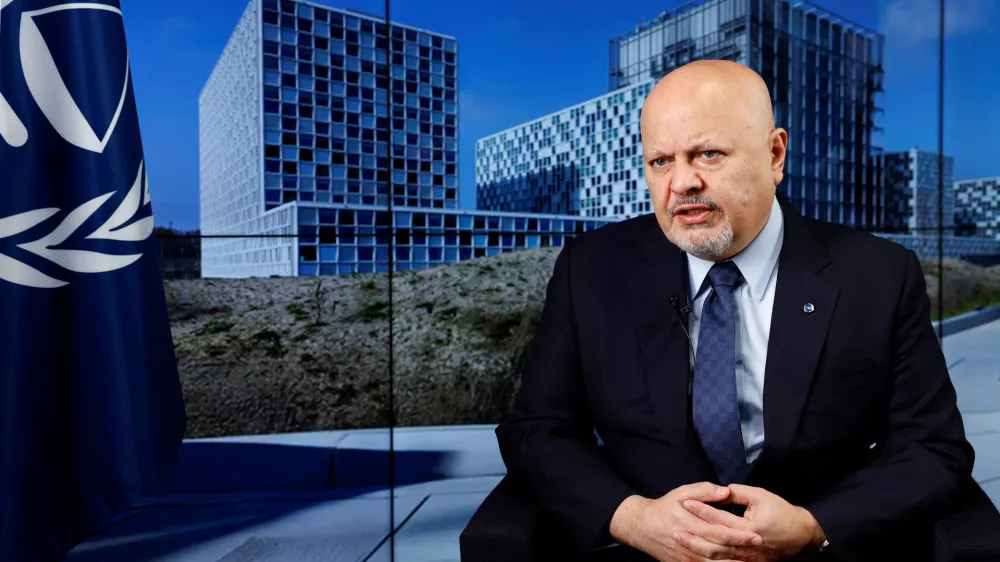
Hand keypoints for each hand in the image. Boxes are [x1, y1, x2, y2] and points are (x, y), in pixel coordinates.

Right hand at [610, 483, 763, 560]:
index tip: (757, 535)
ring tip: (751, 560)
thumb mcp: (682, 492)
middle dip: (742, 552)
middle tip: (760, 550)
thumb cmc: (664, 507)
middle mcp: (690, 543)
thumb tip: (725, 492)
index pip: (721, 532)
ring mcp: (686, 557)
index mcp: (691, 523)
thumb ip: (705, 491)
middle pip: (721, 551)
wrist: (642, 526)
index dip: (740, 536)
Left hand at [680, 484, 825, 560]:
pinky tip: (696, 557)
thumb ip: (739, 493)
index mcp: (749, 527)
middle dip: (693, 535)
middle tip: (674, 529)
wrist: (801, 535)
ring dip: (698, 550)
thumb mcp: (762, 496)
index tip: (685, 502)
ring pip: (718, 558)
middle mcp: (747, 546)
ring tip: (681, 542)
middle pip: (715, 542)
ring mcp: (748, 558)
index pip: (719, 518)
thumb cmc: (781, 512)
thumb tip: (720, 490)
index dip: (701, 510)